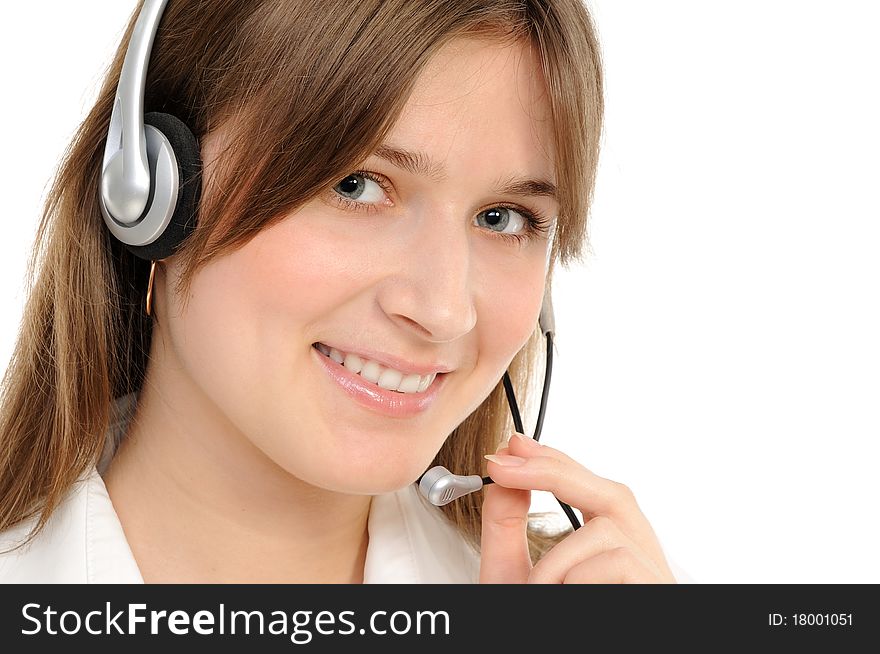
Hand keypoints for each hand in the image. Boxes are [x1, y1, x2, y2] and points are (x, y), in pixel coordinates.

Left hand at [479, 432, 676, 582]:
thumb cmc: (547, 629)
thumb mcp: (514, 578)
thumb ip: (508, 527)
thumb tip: (504, 475)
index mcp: (609, 549)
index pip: (589, 490)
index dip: (555, 460)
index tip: (514, 443)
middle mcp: (638, 557)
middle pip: (614, 494)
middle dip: (555, 471)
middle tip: (504, 463)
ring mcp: (653, 578)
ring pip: (610, 529)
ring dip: (558, 557)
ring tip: (537, 593)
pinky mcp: (657, 592)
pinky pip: (615, 562)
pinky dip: (574, 578)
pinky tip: (559, 598)